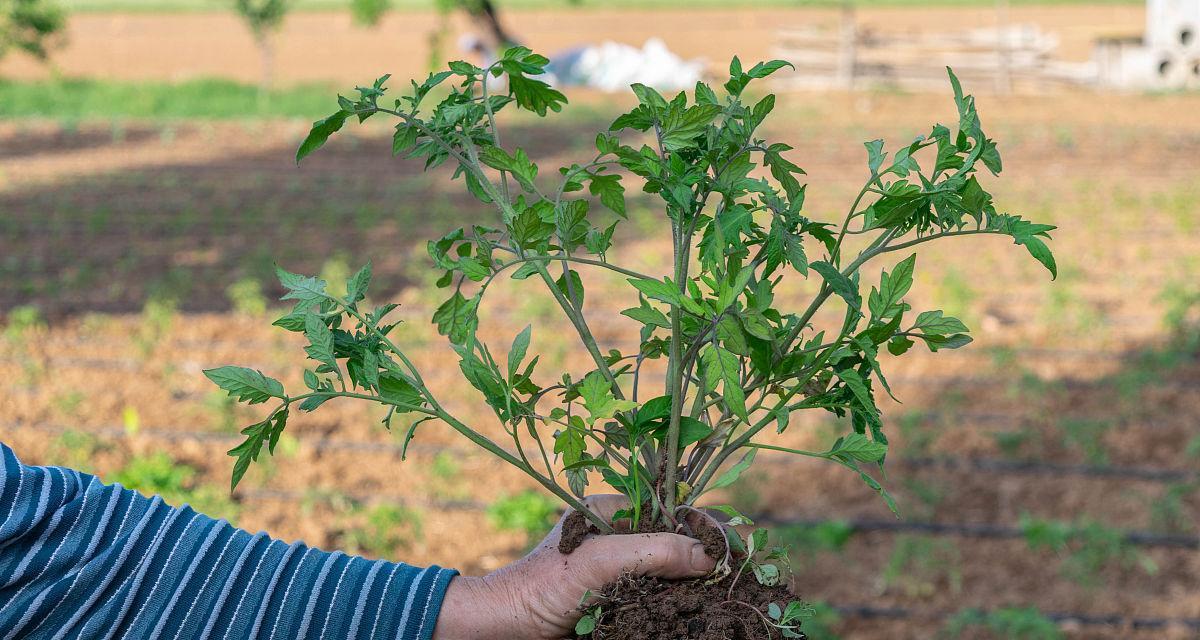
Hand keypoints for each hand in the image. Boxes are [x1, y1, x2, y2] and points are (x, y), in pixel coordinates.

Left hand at [432, 495, 715, 638]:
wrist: (503, 632)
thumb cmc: (540, 588)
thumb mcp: (598, 561)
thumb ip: (653, 551)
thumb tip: (709, 554)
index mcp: (614, 512)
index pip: (673, 509)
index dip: (706, 525)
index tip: (736, 546)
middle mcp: (622, 539)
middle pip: (679, 541)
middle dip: (709, 554)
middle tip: (741, 572)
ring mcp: (623, 573)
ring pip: (675, 573)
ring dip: (700, 583)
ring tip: (729, 592)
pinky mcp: (622, 604)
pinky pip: (662, 600)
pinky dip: (683, 606)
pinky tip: (701, 612)